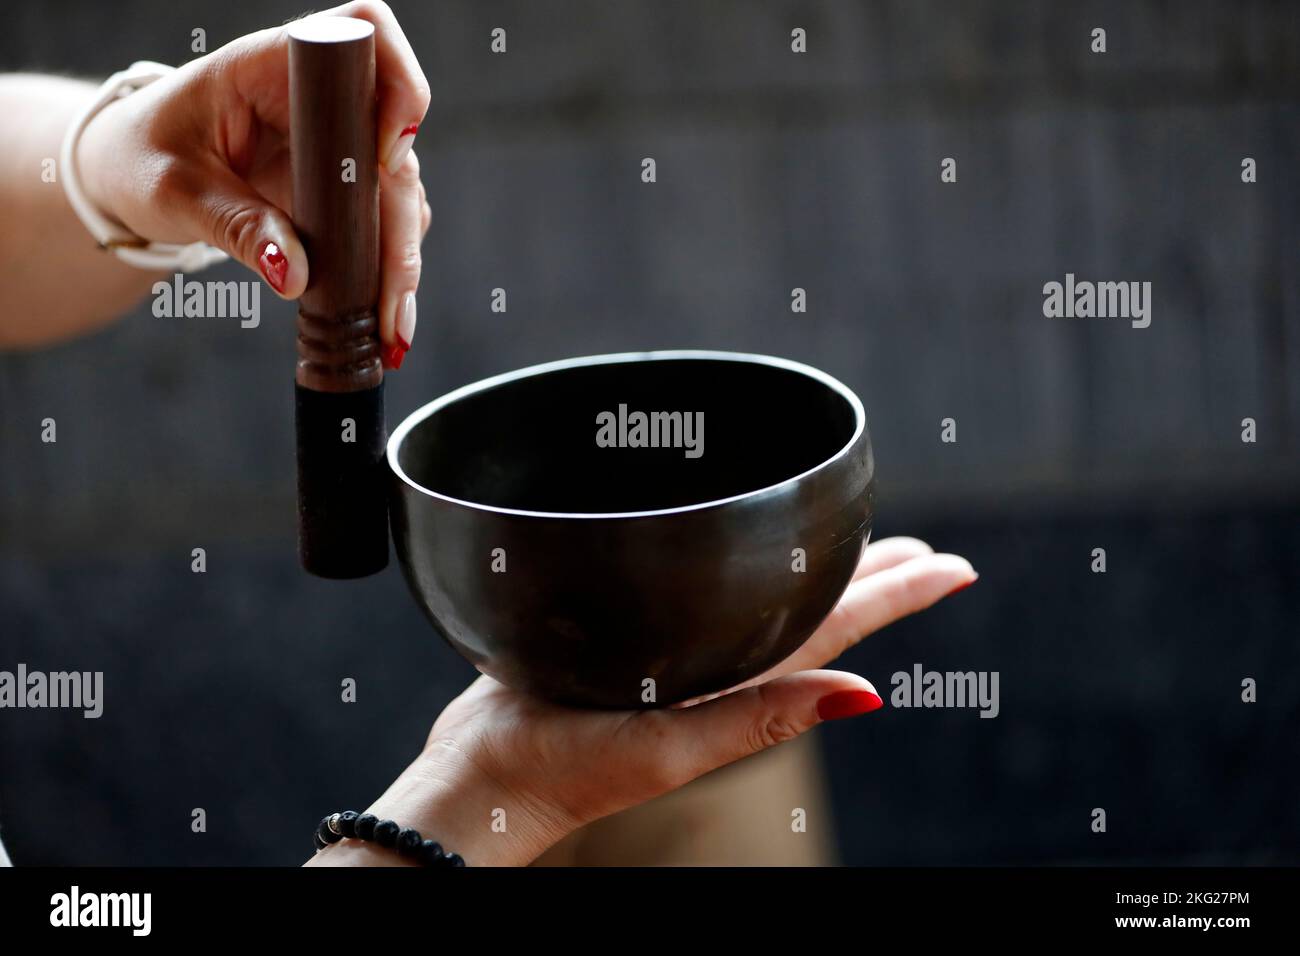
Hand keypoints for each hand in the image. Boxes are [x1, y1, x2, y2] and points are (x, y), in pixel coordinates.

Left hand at [75, 1, 429, 366]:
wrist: (130, 172)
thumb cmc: (141, 157)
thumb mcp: (175, 191)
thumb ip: (234, 227)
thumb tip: (293, 275)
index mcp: (273, 64)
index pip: (366, 33)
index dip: (396, 85)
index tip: (386, 156)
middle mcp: (320, 98)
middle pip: (395, 143)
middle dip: (401, 225)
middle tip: (394, 297)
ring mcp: (338, 143)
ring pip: (399, 190)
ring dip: (402, 257)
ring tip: (392, 324)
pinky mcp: (343, 185)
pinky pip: (384, 219)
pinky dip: (388, 266)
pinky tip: (384, 312)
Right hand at [308, 537, 976, 865]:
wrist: (487, 775)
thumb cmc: (569, 767)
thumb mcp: (675, 747)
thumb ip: (762, 719)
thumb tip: (869, 696)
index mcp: (739, 688)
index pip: (840, 632)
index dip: (901, 597)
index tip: (958, 569)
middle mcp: (720, 668)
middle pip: (816, 612)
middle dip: (873, 579)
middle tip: (923, 550)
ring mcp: (679, 656)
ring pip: (768, 602)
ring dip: (817, 574)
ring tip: (856, 548)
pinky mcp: (632, 640)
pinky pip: (707, 597)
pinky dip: (740, 573)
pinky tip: (736, 561)